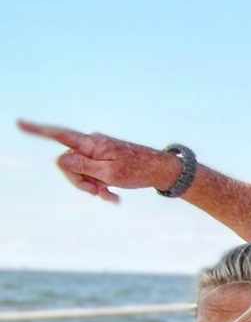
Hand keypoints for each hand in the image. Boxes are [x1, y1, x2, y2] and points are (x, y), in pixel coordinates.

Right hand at [17, 120, 181, 201]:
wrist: (161, 171)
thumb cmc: (138, 170)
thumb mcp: (110, 173)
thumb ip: (83, 167)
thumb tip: (61, 161)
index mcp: (91, 143)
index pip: (60, 135)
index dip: (38, 131)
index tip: (19, 123)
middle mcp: (91, 145)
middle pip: (68, 163)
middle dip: (79, 181)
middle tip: (98, 191)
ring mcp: (96, 153)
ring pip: (80, 173)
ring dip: (92, 187)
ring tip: (111, 195)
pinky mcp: (102, 161)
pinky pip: (92, 176)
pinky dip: (100, 187)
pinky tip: (114, 198)